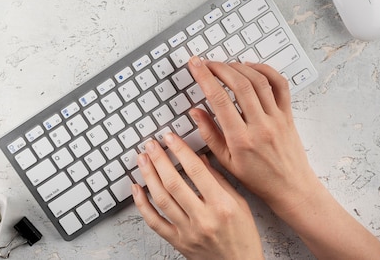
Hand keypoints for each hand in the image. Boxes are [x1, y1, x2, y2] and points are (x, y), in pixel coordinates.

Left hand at [131, 132, 263, 259]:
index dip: (180, 150)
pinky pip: (154, 222)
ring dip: (148, 176)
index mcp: (222, 205)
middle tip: (150, 144)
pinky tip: (136, 188)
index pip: (196, 171)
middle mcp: (204, 218)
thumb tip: (199, 157)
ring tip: (142, 159)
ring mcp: (188, 231)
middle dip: (159, 159)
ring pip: (161, 199)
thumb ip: (219, 179)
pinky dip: (142, 204)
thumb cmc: (243, 235)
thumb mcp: (239, 203)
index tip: (169, 137)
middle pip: (174, 183)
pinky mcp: (178, 242)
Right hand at [187, 56, 319, 215]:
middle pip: (240, 84)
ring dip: (239, 67)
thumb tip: (195, 111)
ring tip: (225, 65)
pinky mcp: (288, 114)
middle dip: (220, 68)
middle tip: (206, 62)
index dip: (205, 77)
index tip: (195, 65)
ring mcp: (277, 118)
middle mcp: (260, 125)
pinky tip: (251, 68)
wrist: (291, 188)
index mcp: (241, 139)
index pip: (219, 100)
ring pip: (259, 81)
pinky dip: (265, 70)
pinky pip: (280, 85)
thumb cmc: (258, 178)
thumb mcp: (226, 162)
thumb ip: (209, 134)